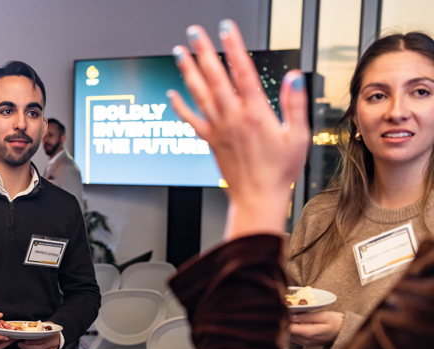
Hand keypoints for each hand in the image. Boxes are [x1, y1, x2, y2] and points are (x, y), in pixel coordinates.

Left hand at [19, 325, 60, 348]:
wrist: (58, 335)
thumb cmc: (50, 329)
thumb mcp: (46, 324)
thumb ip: (38, 327)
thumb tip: (26, 329)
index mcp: (53, 335)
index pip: (42, 340)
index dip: (32, 341)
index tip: (24, 340)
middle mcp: (54, 344)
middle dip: (27, 347)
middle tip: (20, 344)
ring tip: (22, 347)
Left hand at [168, 20, 309, 239]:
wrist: (257, 198)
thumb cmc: (279, 171)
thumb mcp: (298, 136)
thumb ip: (295, 104)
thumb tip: (294, 77)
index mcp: (256, 113)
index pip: (243, 71)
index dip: (234, 47)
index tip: (226, 28)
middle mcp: (233, 118)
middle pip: (215, 77)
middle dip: (204, 52)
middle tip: (194, 33)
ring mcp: (218, 129)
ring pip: (199, 94)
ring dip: (188, 72)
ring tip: (179, 53)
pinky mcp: (210, 141)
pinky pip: (192, 120)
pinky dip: (180, 106)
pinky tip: (172, 93)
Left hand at [289, 311, 343, 346]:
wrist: (344, 332)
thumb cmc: (336, 322)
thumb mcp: (323, 316)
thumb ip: (306, 317)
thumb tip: (291, 316)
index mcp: (310, 333)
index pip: (289, 328)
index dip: (284, 320)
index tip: (284, 311)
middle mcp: (305, 341)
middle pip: (287, 332)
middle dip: (285, 322)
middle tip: (286, 311)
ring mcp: (305, 343)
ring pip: (289, 335)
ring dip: (288, 326)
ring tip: (290, 315)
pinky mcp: (305, 343)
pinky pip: (293, 336)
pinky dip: (292, 329)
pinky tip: (295, 321)